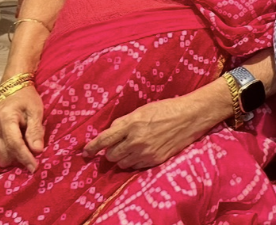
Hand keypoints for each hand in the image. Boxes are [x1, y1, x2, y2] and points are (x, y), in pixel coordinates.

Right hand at [0, 86, 44, 172]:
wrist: (12, 91)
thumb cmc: (27, 100)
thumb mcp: (36, 111)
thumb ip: (35, 131)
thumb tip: (37, 151)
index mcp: (5, 119)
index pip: (14, 144)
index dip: (25, 157)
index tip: (35, 168)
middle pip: (6, 154)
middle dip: (21, 157)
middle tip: (34, 148)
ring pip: (1, 157)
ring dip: (15, 156)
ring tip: (25, 141)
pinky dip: (9, 152)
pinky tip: (18, 142)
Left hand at [83, 97, 212, 169]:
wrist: (190, 116)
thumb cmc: (167, 108)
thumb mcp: (142, 110)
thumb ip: (124, 122)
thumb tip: (109, 132)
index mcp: (131, 124)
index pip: (104, 140)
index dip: (92, 147)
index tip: (85, 152)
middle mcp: (136, 140)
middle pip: (111, 155)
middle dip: (110, 151)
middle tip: (117, 144)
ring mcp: (146, 152)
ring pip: (122, 163)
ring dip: (122, 157)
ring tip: (131, 148)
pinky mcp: (155, 160)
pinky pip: (136, 166)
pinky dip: (134, 161)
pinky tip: (142, 152)